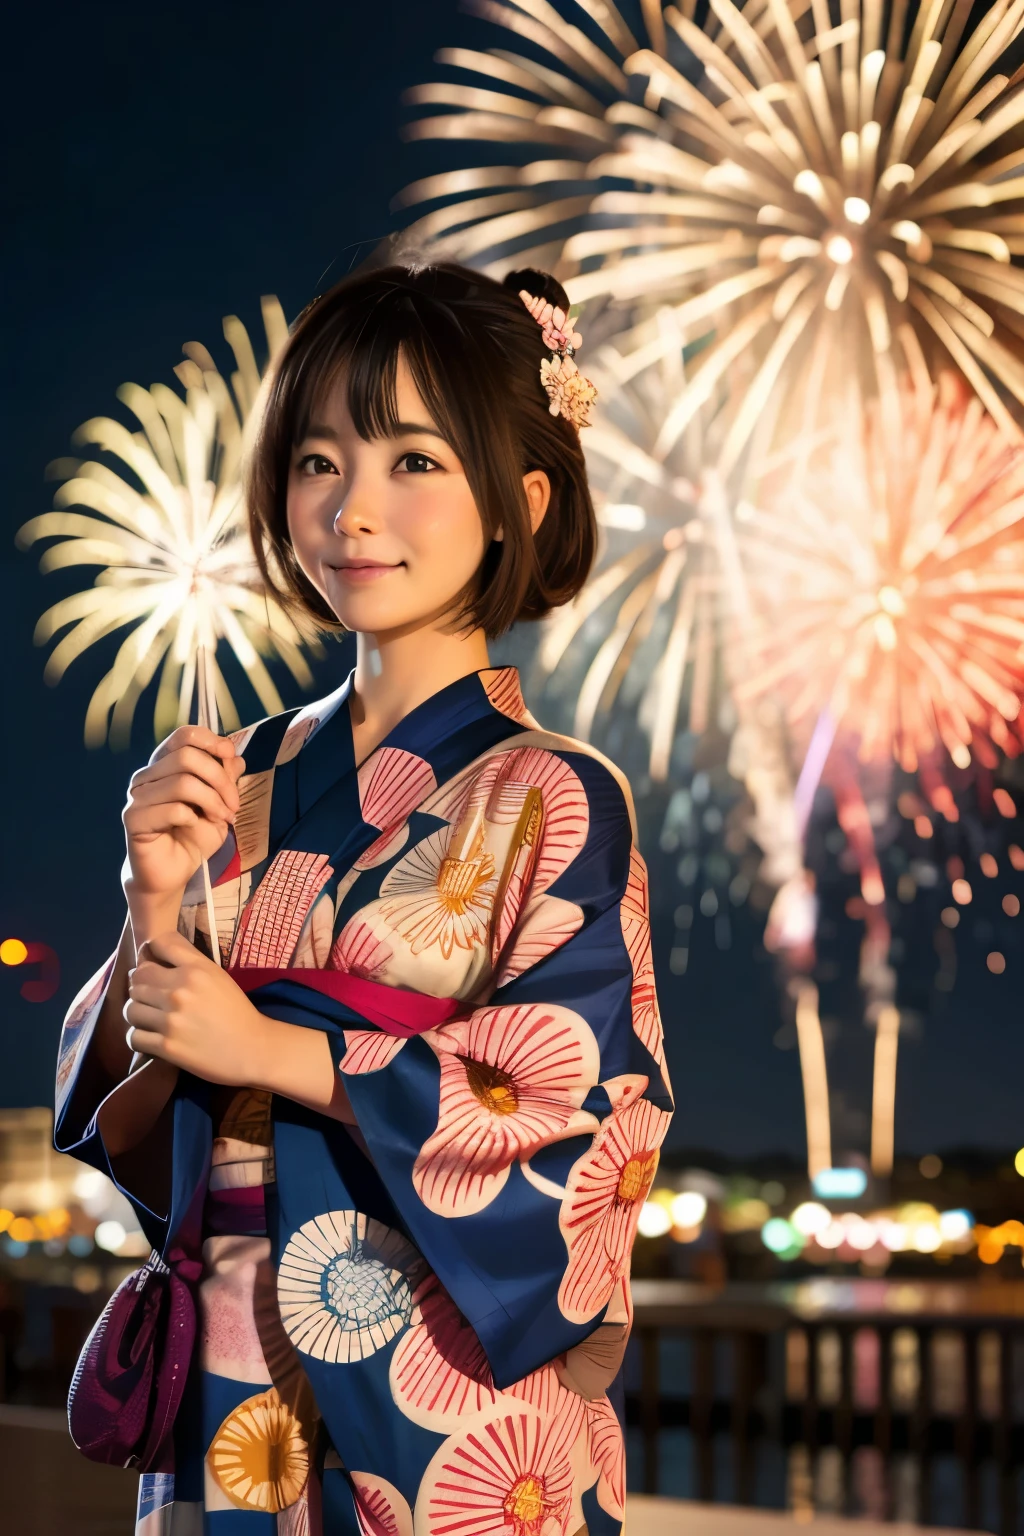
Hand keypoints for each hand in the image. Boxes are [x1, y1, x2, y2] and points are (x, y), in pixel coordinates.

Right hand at [122, 726, 244, 901]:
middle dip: (219, 779)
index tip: (231, 759)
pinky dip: (195, 818)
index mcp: (164, 765)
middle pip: (187, 757)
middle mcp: (146, 775)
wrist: (172, 874)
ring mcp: (137, 796)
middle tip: (234, 804)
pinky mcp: (134, 819)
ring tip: (224, 818)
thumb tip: (235, 757)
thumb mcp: (219, 805)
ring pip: (182, 782)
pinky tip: (196, 827)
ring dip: (212, 801)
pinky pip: (173, 809)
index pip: (184, 735)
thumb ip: (225, 780)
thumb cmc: (192, 837)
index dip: (212, 741)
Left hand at [124, 931, 268, 1086]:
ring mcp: (171, 1020)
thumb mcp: (217, 975)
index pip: (156, 944)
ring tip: (150, 1018)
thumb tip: (153, 953)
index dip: (150, 953)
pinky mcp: (167, 1047)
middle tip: (151, 997)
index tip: (155, 966)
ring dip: (137, 1013)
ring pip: (130, 1009)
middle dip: (141, 987)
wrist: (253, 1048)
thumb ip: (189, 960)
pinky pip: (133, 1037)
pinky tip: (151, 1037)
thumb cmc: (236, 1010)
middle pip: (137, 978)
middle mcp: (180, 991)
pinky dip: (138, 1038)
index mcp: (196, 969)